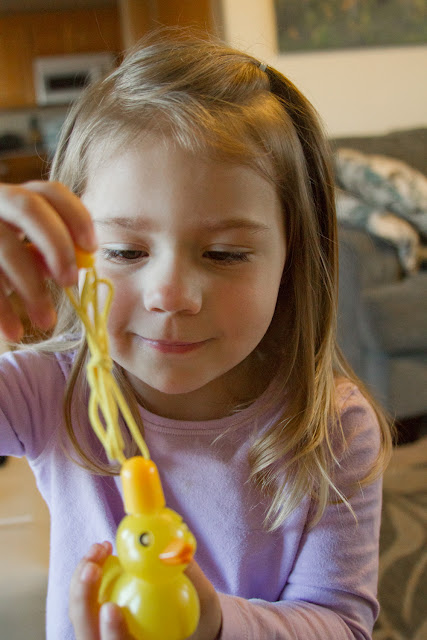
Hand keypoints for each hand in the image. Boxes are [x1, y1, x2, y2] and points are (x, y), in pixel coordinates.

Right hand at [0, 181, 96, 340]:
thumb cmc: (1, 265)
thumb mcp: (24, 255)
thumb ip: (46, 255)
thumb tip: (70, 266)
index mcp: (16, 198)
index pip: (50, 192)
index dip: (75, 216)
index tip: (91, 249)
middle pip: (28, 207)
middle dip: (56, 245)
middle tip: (70, 282)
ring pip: (6, 248)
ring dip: (32, 289)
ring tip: (46, 321)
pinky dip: (1, 310)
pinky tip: (14, 333)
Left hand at [69, 542, 222, 639]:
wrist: (177, 622)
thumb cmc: (189, 613)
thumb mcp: (198, 600)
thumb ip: (188, 579)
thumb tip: (178, 550)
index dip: (112, 633)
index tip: (112, 609)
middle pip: (87, 634)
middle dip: (83, 599)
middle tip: (93, 567)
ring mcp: (98, 634)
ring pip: (78, 614)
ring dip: (82, 578)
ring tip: (100, 547)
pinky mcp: (92, 617)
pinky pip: (81, 598)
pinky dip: (87, 572)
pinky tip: (102, 548)